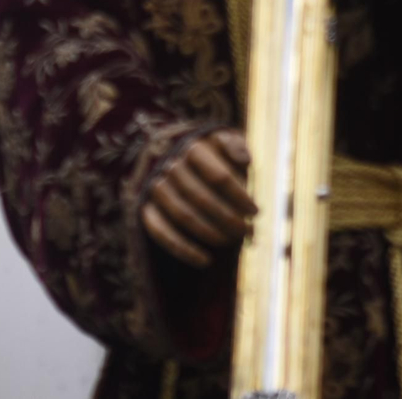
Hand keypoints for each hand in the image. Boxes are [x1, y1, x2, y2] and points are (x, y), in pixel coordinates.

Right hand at [141, 129, 255, 267]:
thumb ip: (235, 146)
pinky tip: (205, 260)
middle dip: (227, 218)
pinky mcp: (146, 208)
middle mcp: (170, 165)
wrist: (177, 160)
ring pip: (182, 214)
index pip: (218, 176)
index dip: (239, 197)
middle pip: (200, 197)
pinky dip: (182, 248)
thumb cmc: (211, 154)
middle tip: (247, 231)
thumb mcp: (224, 141)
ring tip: (231, 242)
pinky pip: (160, 231)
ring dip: (209, 233)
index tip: (256, 212)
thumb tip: (244, 160)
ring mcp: (155, 187)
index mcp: (193, 147)